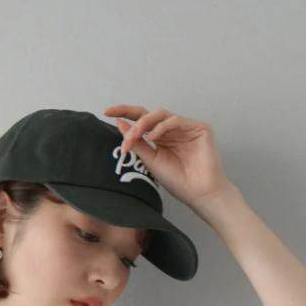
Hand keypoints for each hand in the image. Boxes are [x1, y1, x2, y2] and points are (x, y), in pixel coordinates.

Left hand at [102, 104, 232, 210]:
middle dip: (132, 118)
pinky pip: (176, 120)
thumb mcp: (151, 161)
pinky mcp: (199, 128)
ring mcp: (186, 127)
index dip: (125, 113)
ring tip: (135, 136)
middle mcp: (173, 130)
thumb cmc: (178, 181)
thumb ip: (137, 143)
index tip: (106, 112)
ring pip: (161, 114)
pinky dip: (162, 127)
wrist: (199, 193)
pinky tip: (153, 137)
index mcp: (161, 138)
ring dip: (144, 123)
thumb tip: (120, 123)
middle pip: (149, 114)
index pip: (141, 121)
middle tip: (119, 125)